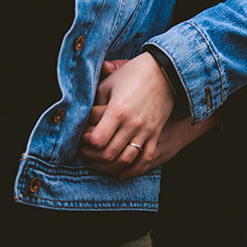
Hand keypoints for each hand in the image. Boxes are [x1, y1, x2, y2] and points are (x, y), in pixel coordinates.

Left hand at [78, 53, 174, 175]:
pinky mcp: (155, 135)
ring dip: (110, 167)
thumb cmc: (132, 75)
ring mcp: (145, 131)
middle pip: (110, 153)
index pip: (98, 139)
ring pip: (126, 160)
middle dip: (94, 157)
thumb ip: (95, 101)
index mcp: (118, 110)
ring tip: (99, 164)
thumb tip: (83, 117)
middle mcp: (132, 124)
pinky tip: (121, 173)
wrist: (163, 73)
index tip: (82, 139)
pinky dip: (132, 171)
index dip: (87, 143)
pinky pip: (145, 160)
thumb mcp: (109, 83)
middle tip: (85, 153)